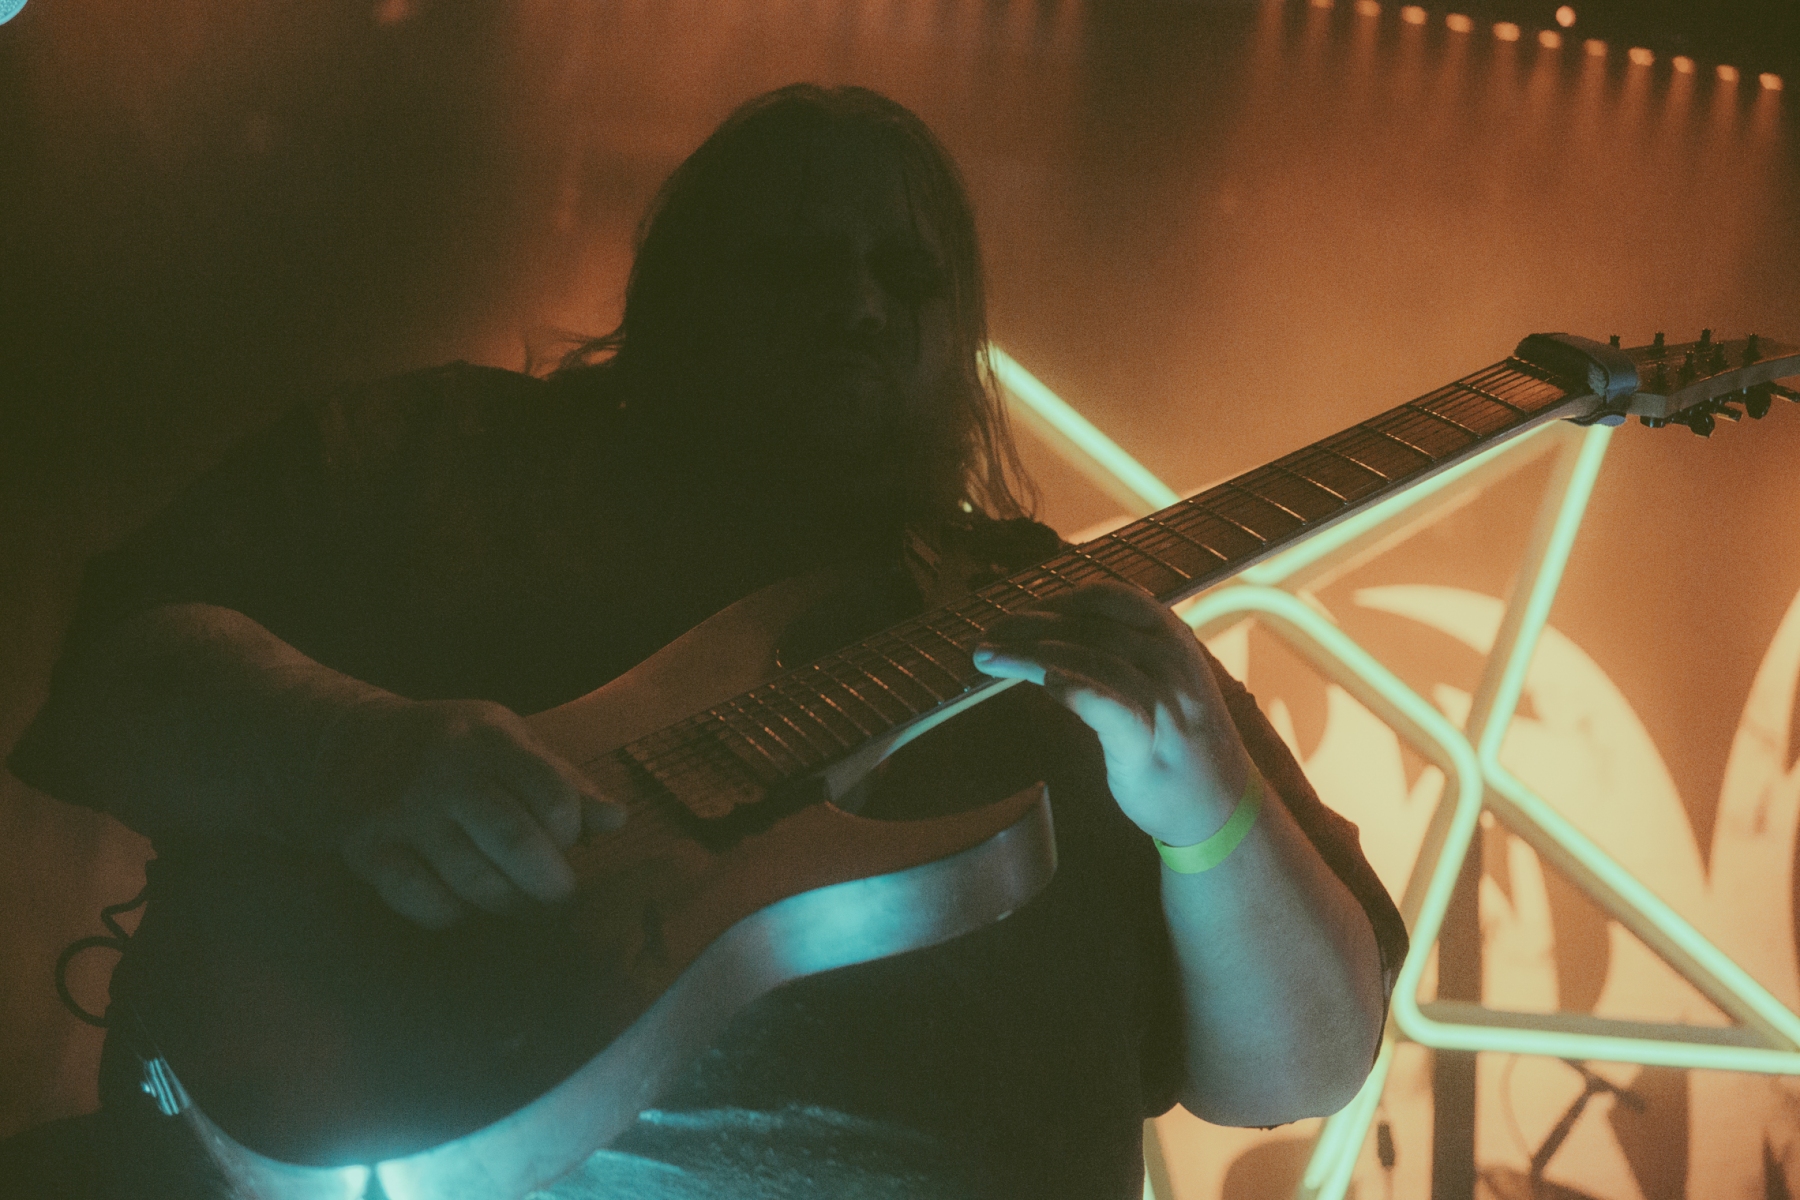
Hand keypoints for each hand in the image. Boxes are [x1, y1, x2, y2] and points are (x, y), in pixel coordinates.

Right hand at [329, 698, 625, 928]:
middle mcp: (446, 772)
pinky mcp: (366, 847)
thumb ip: (562, 781)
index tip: (568, 843)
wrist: (347, 742)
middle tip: (558, 897)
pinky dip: (453, 913)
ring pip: (473, 880)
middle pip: (516, 842)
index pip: (553, 795)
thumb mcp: (508, 743)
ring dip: (508, 904)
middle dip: (549, 884)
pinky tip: (462, 903)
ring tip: (519, 903)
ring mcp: (403, 811)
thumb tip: (618, 820)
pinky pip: (423, 900)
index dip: (571, 831)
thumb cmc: (450, 747)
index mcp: (490, 740)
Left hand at [970, 581, 1252, 845]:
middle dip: (1029, 625)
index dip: (1056, 600)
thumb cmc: (1173, 738)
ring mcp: (1163, 699)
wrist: (1220, 805)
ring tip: (987, 657)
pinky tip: (1046, 682)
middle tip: (984, 636)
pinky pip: (1111, 705)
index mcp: (1169, 636)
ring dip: (1031, 653)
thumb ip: (1114, 653)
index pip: (1108, 597)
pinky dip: (1076, 688)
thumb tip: (1047, 633)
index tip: (1014, 614)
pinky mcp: (1150, 743)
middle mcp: (1169, 659)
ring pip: (1091, 657)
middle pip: (1090, 625)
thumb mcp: (1154, 679)